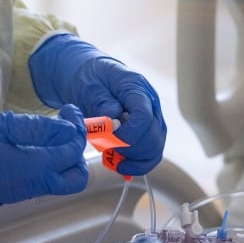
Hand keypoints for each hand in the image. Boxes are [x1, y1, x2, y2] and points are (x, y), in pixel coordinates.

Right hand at [0, 105, 87, 205]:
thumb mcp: (0, 125)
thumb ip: (38, 128)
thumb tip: (67, 129)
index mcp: (32, 168)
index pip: (71, 153)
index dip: (76, 130)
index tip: (69, 111)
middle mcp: (31, 187)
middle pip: (74, 180)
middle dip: (76, 153)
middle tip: (64, 129)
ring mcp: (19, 194)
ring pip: (56, 183)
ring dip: (60, 160)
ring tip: (46, 134)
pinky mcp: (7, 195)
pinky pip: (37, 184)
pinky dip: (44, 166)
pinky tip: (29, 146)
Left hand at [29, 33, 166, 175]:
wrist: (91, 77)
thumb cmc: (89, 79)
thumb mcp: (89, 86)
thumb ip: (102, 101)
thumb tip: (114, 118)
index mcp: (136, 87)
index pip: (144, 117)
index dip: (128, 135)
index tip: (108, 141)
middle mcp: (150, 102)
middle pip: (153, 136)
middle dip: (128, 149)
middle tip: (105, 148)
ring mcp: (152, 117)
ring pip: (155, 148)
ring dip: (132, 159)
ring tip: (110, 156)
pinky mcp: (148, 131)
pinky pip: (151, 154)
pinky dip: (137, 165)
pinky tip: (120, 165)